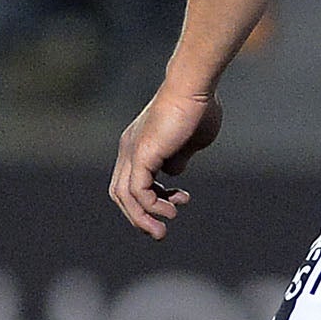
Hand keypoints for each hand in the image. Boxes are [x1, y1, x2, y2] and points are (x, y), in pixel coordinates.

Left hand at [110, 87, 222, 237]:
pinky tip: (170, 209)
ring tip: (163, 229)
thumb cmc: (198, 108)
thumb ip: (179, 158)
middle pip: (121, 193)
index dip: (151, 199)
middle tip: (160, 231)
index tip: (178, 202)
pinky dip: (150, 205)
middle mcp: (129, 149)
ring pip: (125, 196)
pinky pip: (136, 191)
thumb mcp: (189, 142)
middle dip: (140, 217)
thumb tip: (174, 173)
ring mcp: (132, 152)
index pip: (132, 182)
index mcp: (139, 145)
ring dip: (142, 218)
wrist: (194, 88)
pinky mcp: (140, 155)